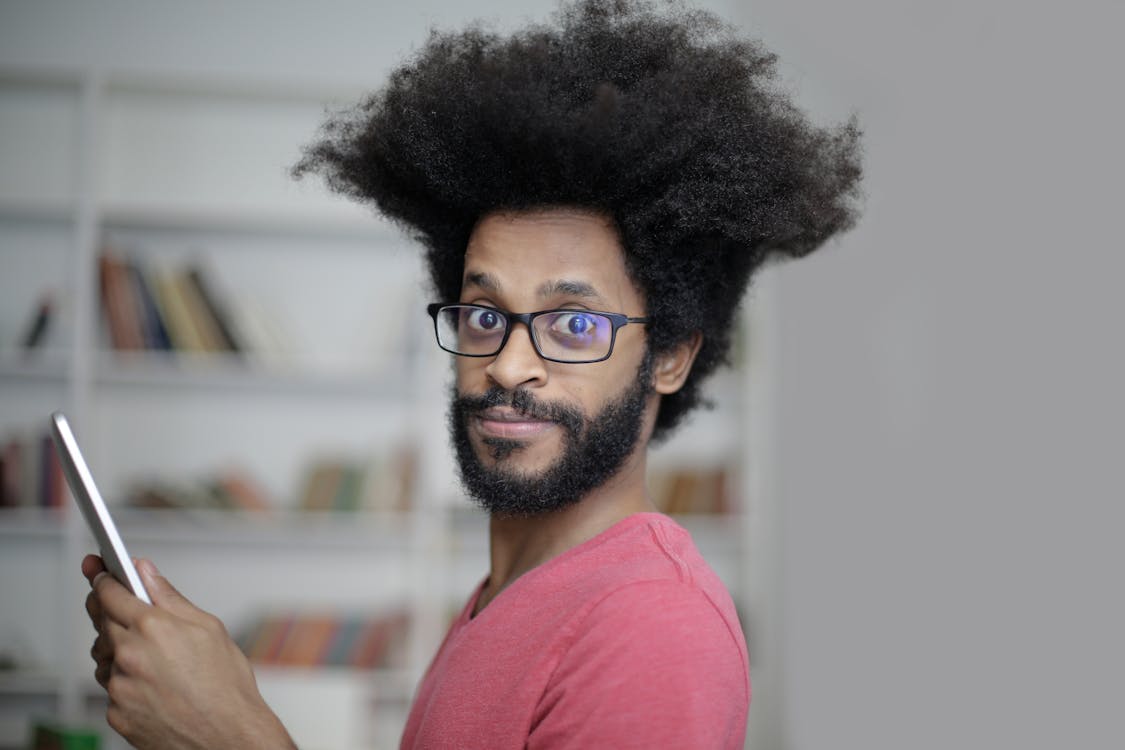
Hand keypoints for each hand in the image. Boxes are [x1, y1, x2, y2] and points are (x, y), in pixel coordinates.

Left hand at [82, 555, 294, 749]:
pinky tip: (151, 682)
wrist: (226, 737)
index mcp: (153, 627)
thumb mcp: (209, 628)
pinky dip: (125, 679)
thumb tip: (147, 572)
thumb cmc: (226, 686)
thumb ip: (170, 597)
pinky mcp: (116, 712)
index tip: (97, 571)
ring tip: (149, 653)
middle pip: (101, 620)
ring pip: (104, 655)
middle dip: (107, 608)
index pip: (112, 593)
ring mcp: (119, 686)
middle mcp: (129, 654)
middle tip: (116, 603)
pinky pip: (111, 686)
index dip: (101, 578)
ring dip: (116, 646)